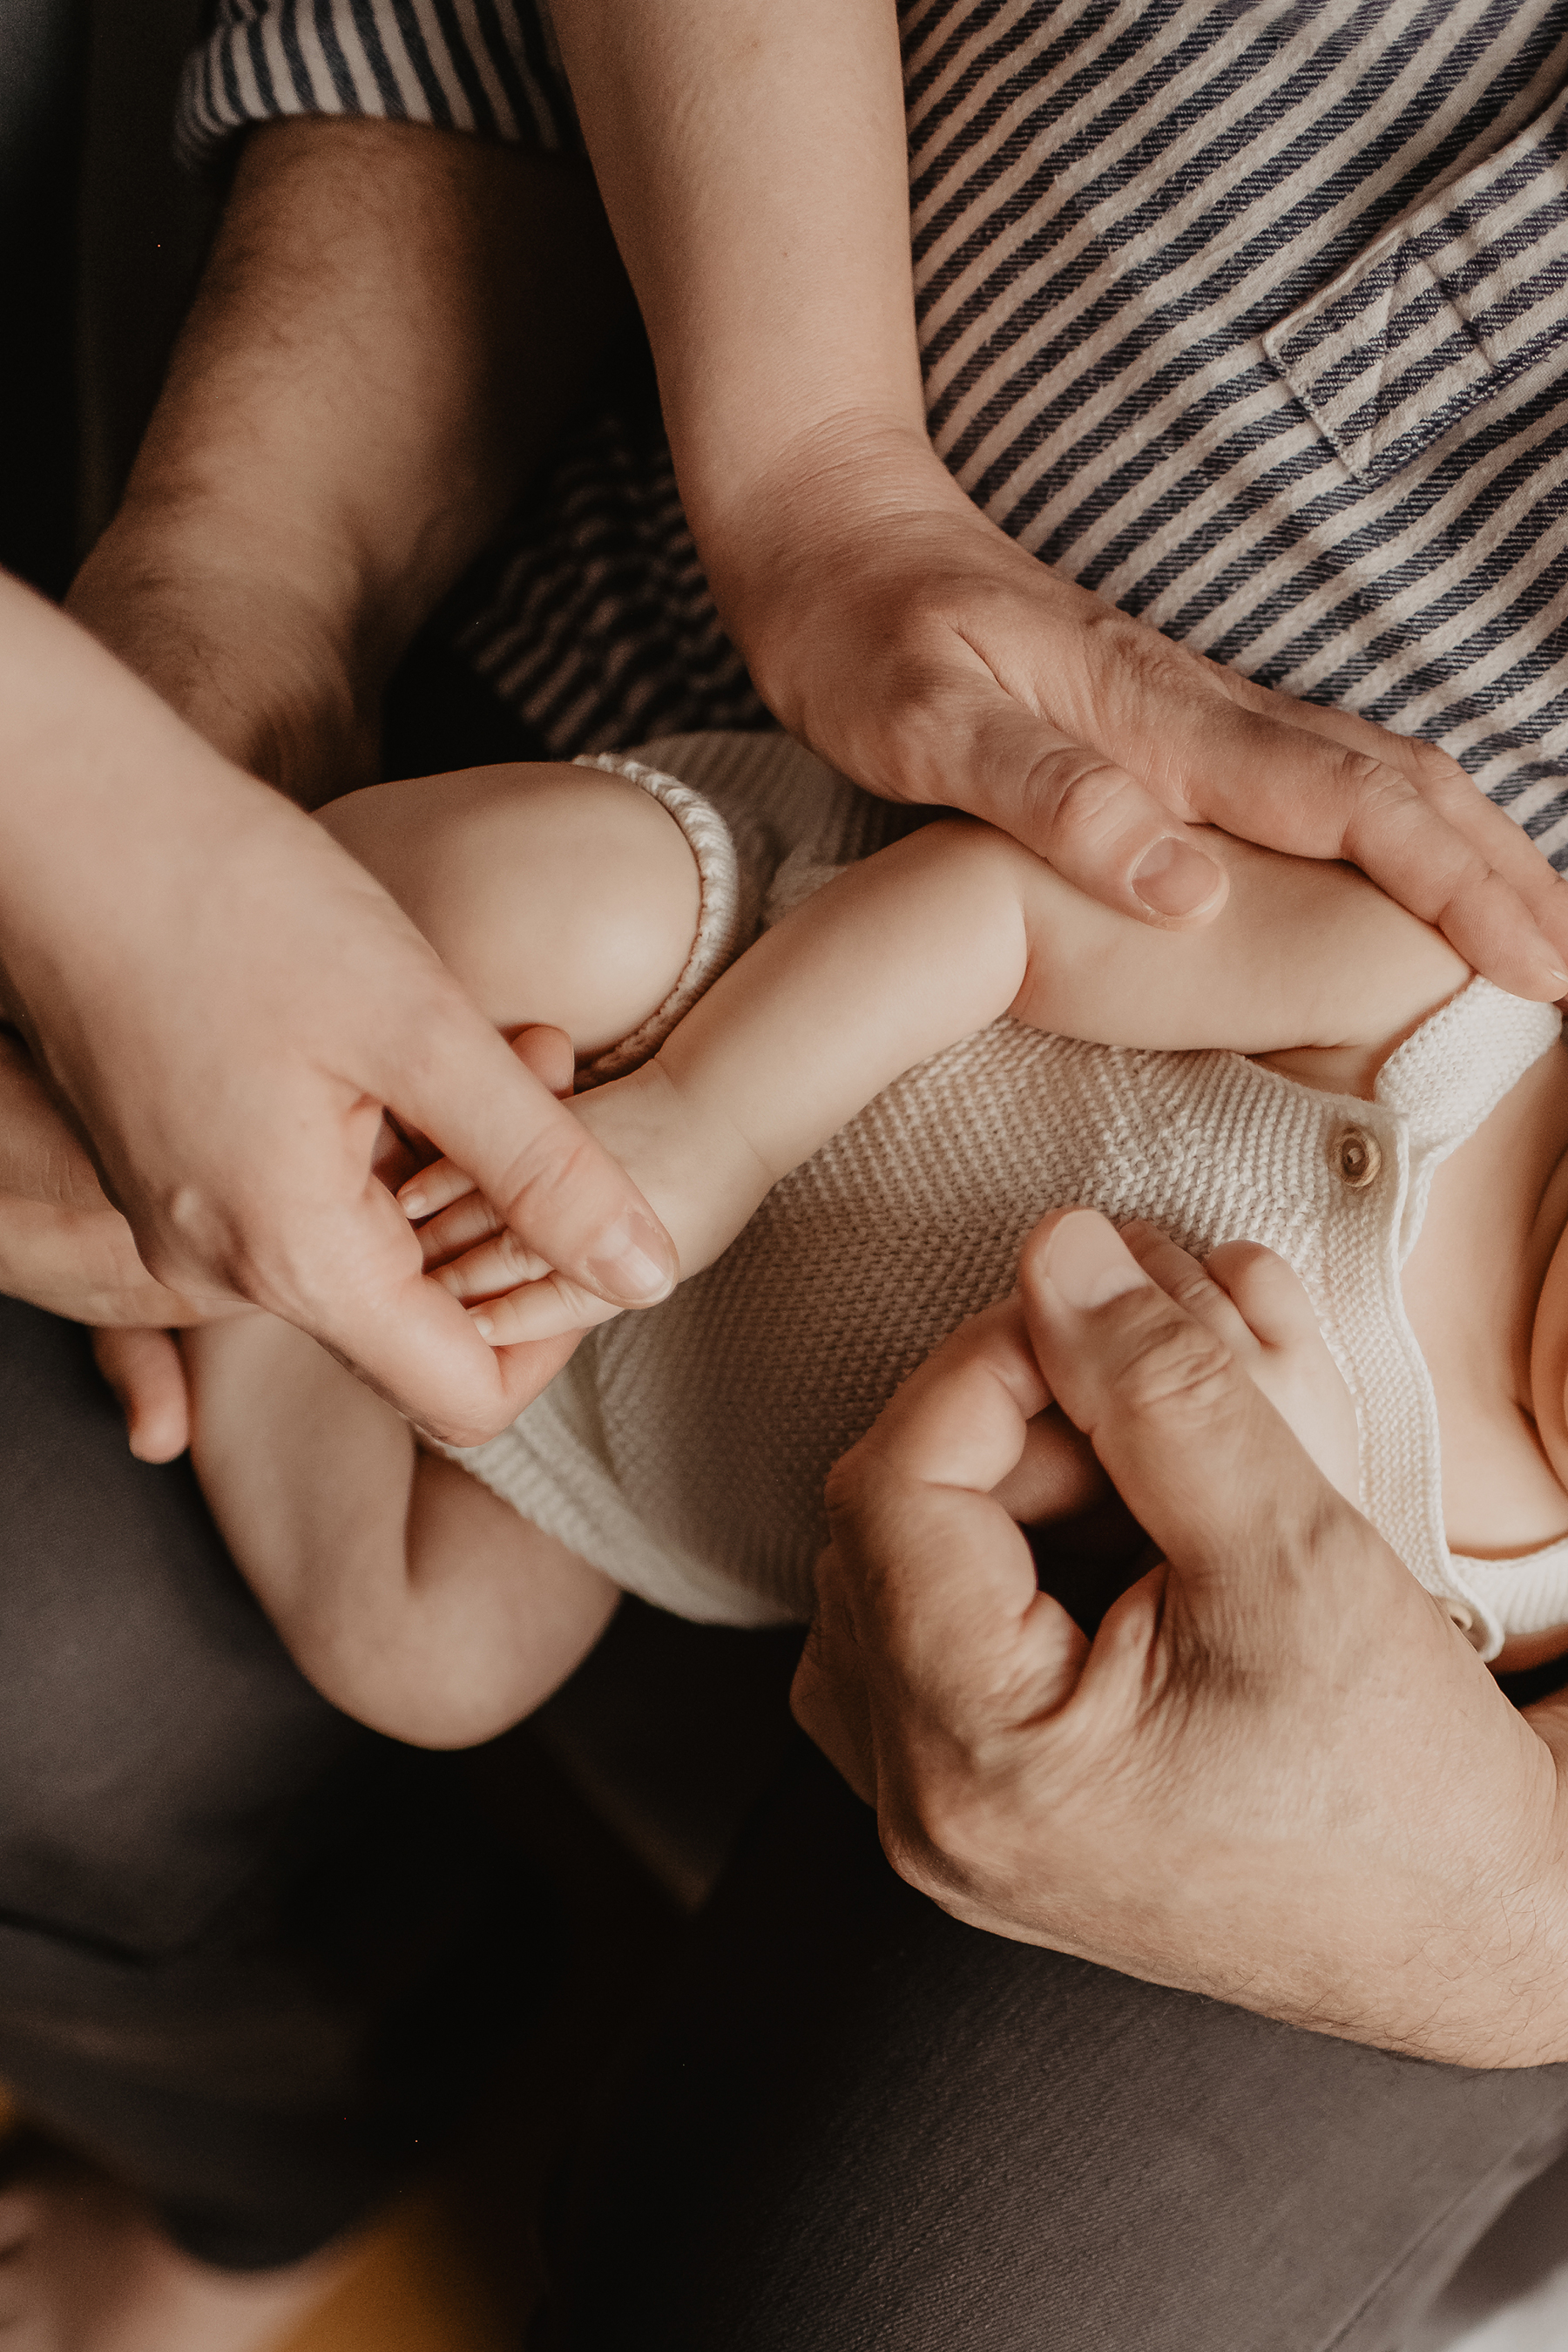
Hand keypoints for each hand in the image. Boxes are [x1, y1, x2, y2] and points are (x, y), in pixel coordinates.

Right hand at [0, 583, 675, 1446]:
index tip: (590, 1221)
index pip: (464, 1401)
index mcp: (295, 1261)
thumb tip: (646, 1273)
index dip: (555, 1334)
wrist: (66, 820)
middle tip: (532, 1074)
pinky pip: (309, 1205)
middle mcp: (228, 1273)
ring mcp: (192, 1228)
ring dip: (448, 1168)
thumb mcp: (424, 1031)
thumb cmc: (235, 901)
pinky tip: (401, 1040)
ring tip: (477, 1039)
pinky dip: (380, 1143)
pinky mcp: (180, 1175)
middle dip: (505, 1219)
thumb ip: (544, 1167)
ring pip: (370, 1254)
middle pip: (418, 1327)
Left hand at [709, 427, 1567, 999]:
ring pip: (1373, 773)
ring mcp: (1193, 706)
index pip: (1350, 808)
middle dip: (1501, 875)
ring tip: (1538, 920)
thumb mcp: (922, 725)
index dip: (1452, 890)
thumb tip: (1188, 890)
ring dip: (1468, 846)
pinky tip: (1413, 856)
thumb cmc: (859, 634)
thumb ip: (1049, 797)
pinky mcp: (1168, 714)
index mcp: (1161, 720)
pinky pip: (1320, 773)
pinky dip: (1398, 822)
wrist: (831, 526)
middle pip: (1397, 785)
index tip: (1538, 966)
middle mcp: (1201, 709)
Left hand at [793, 1206, 1567, 2065]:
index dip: (989, 1363)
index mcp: (978, 1764)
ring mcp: (945, 1815)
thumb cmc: (1404, 1780)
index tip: (1104, 1311)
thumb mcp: (1294, 1550)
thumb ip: (1161, 1387)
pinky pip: (941, 1626)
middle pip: (896, 1518)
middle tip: (1161, 1381)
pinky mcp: (988, 1800)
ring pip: (912, 1563)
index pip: (895, 1486)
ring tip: (1175, 1459)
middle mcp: (925, 1808)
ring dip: (1027, 1474)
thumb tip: (1057, 1253)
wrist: (1474, 1927)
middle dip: (1025, 1417)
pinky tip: (1137, 1529)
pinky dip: (1024, 1546)